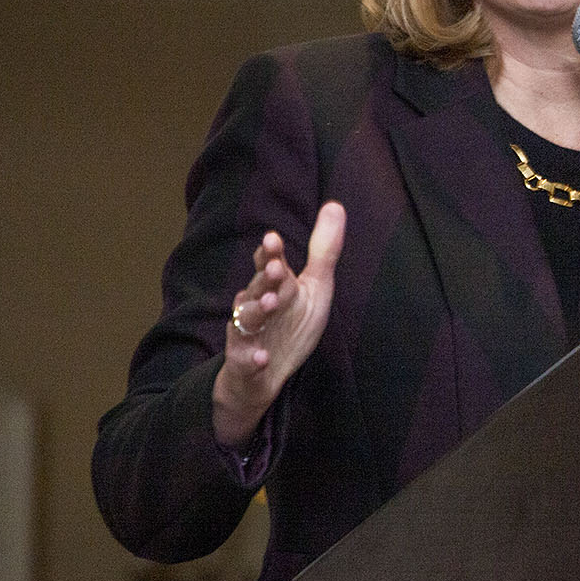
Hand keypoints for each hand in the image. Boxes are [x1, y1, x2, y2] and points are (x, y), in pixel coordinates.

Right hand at [212, 201, 346, 447]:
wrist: (262, 376)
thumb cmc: (290, 324)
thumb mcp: (314, 287)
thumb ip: (323, 250)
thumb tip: (335, 204)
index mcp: (274, 287)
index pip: (268, 265)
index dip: (270, 253)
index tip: (273, 239)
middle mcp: (257, 306)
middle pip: (257, 288)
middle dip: (265, 278)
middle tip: (275, 267)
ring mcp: (248, 335)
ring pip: (246, 320)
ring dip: (257, 310)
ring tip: (270, 302)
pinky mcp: (244, 364)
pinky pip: (245, 361)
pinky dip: (252, 359)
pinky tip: (262, 357)